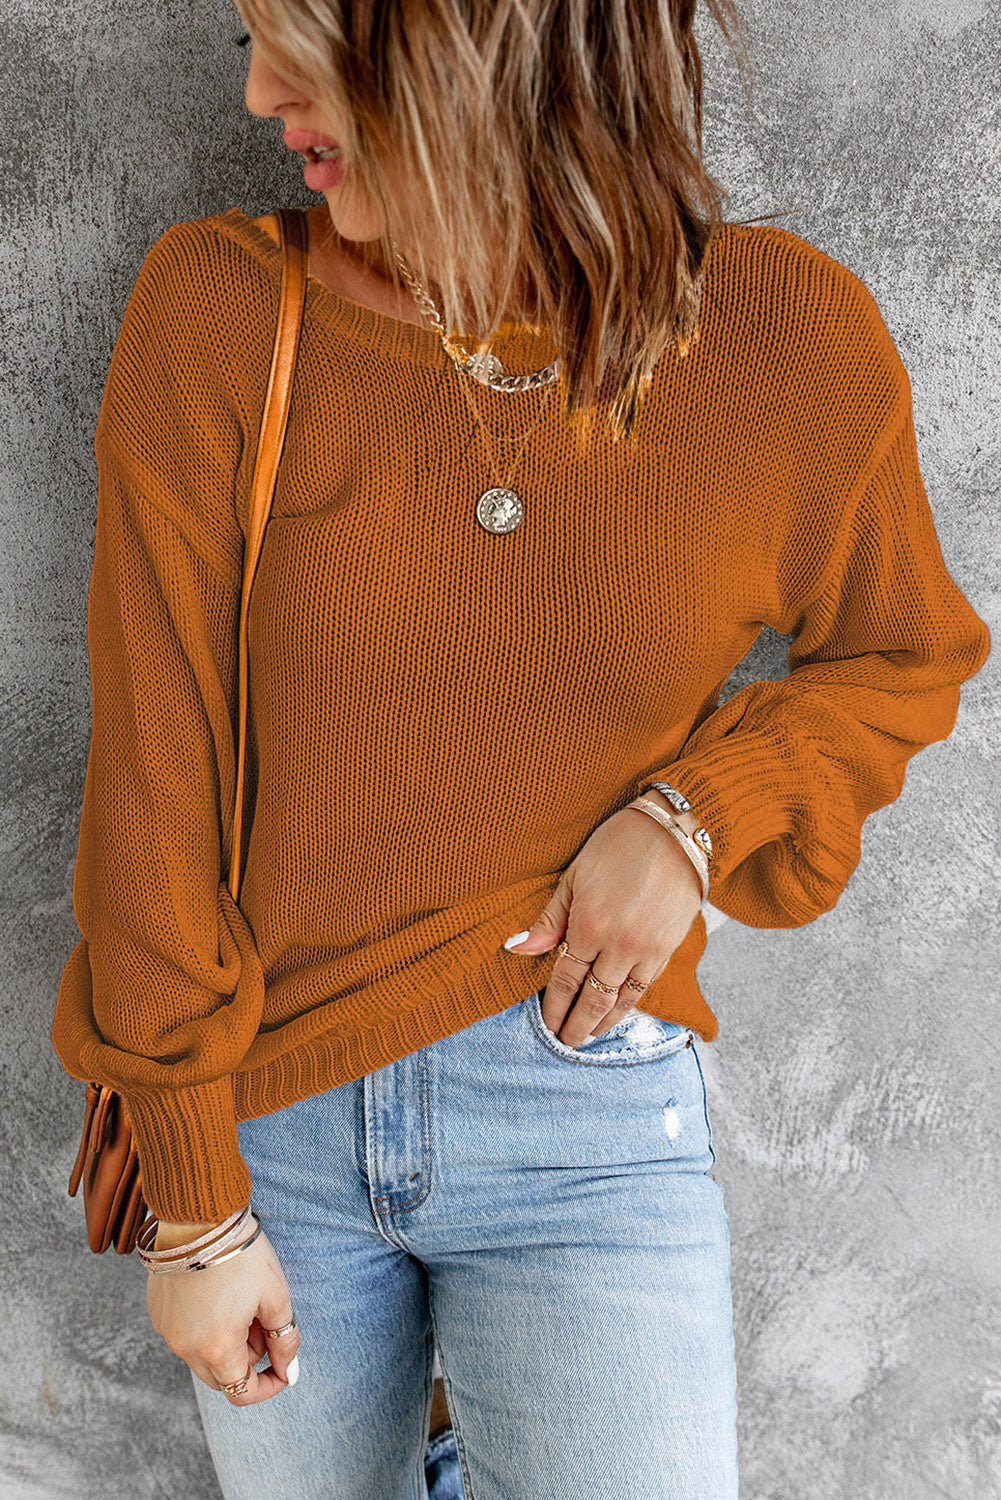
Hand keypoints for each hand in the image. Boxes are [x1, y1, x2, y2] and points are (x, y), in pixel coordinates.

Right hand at [147, 1219, 300, 1404]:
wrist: (198, 1216)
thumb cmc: (242, 1255)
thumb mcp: (275, 1295)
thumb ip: (284, 1339)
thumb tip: (289, 1372)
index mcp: (217, 1350)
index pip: (243, 1393)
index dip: (269, 1385)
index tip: (283, 1368)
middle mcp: (186, 1348)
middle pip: (221, 1378)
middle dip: (248, 1361)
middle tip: (263, 1324)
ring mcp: (167, 1331)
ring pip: (201, 1356)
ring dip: (225, 1344)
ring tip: (242, 1304)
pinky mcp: (158, 1311)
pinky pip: (184, 1334)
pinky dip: (204, 1327)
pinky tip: (218, 1295)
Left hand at [504, 800, 702, 1047]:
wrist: (676, 833)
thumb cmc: (619, 846)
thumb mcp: (575, 876)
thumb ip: (549, 919)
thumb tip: (516, 948)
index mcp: (589, 924)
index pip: (565, 979)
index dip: (554, 1005)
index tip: (546, 1023)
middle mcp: (619, 945)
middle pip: (592, 1000)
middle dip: (575, 1026)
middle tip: (564, 1042)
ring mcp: (647, 950)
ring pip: (621, 1001)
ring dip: (602, 1023)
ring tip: (589, 1037)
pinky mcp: (669, 949)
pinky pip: (645, 988)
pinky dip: (628, 1005)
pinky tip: (618, 1012)